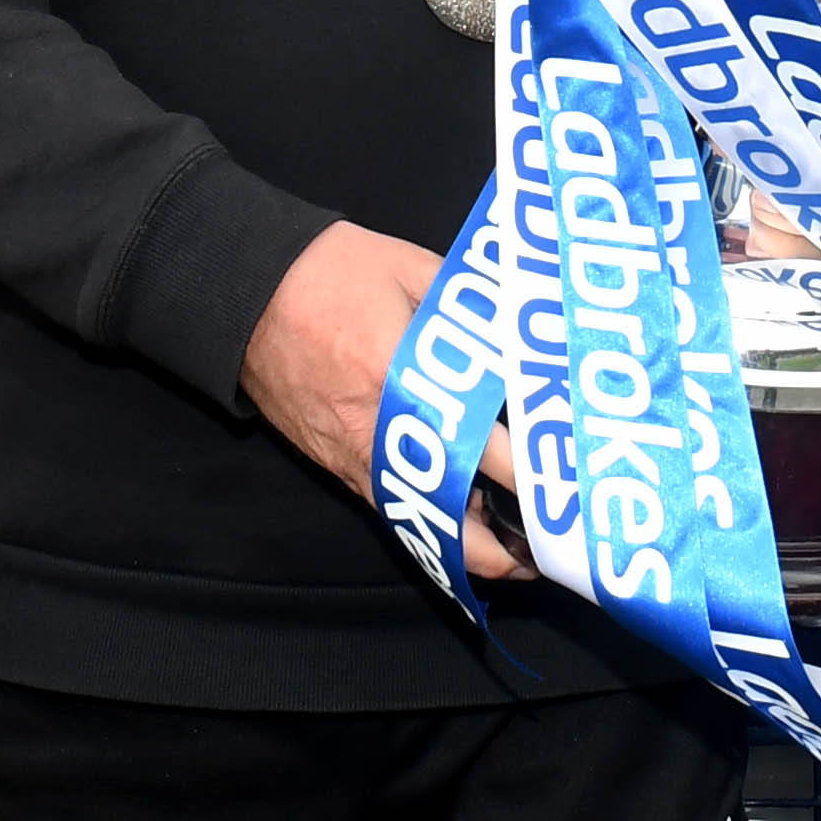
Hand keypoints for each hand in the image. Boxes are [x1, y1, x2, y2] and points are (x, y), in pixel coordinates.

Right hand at [239, 221, 525, 576]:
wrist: (244, 292)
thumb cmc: (330, 272)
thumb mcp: (415, 270)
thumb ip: (472, 309)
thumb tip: (525, 340)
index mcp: (406, 384)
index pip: (489, 452)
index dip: (539, 480)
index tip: (577, 493)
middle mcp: (382, 437)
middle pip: (456, 520)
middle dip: (511, 548)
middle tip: (558, 548)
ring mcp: (356, 461)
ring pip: (424, 529)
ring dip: (474, 547)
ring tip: (524, 550)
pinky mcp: (338, 468)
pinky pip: (395, 511)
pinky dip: (433, 523)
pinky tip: (467, 517)